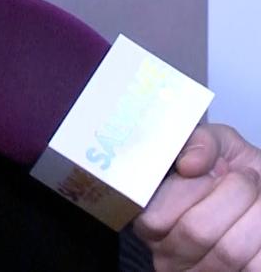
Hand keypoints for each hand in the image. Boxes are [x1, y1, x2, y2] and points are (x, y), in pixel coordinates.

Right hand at [134, 124, 260, 270]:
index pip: (155, 215)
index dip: (190, 188)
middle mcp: (169, 254)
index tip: (213, 169)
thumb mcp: (218, 145)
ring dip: (257, 214)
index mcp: (151, 218)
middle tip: (246, 179)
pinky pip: (254, 265)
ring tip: (258, 200)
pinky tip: (260, 224)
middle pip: (196, 231)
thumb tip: (189, 164)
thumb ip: (200, 141)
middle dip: (234, 195)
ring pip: (230, 250)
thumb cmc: (238, 175)